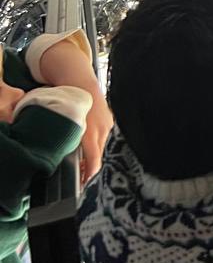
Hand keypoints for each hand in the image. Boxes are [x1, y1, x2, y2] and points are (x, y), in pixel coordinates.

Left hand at [35, 37, 110, 181]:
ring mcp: (107, 125)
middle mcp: (101, 128)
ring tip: (80, 164)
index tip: (83, 183)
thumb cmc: (67, 99)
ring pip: (100, 147)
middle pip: (98, 155)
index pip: (94, 159)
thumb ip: (62, 138)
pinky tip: (85, 147)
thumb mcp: (61, 120)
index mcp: (90, 130)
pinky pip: (102, 138)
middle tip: (78, 177)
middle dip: (89, 167)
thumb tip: (53, 155)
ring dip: (91, 155)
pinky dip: (94, 144)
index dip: (89, 173)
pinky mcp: (109, 122)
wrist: (80, 80)